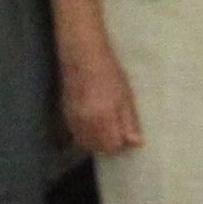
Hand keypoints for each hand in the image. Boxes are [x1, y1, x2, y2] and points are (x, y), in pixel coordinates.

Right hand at [59, 39, 143, 157]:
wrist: (82, 56)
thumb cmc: (108, 72)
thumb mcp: (125, 95)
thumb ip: (129, 122)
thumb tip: (136, 143)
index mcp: (103, 117)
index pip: (112, 146)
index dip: (121, 142)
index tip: (125, 132)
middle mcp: (85, 122)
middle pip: (98, 148)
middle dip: (108, 143)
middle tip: (116, 128)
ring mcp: (73, 119)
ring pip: (85, 143)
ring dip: (96, 140)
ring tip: (104, 125)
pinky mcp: (66, 114)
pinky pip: (76, 134)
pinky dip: (85, 134)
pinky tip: (92, 122)